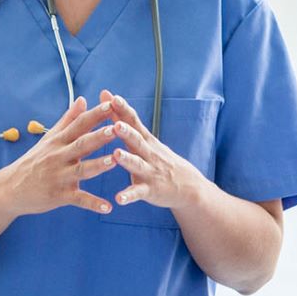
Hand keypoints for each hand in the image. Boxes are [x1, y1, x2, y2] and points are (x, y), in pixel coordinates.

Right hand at [2, 97, 122, 216]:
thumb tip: (82, 99)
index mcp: (59, 141)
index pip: (79, 124)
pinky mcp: (59, 195)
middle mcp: (59, 156)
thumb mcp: (49, 138)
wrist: (10, 189)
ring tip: (114, 160)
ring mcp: (59, 176)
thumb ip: (68, 119)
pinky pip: (79, 199)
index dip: (95, 114)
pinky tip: (108, 207)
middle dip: (99, 136)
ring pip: (82, 170)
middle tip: (116, 128)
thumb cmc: (34, 161)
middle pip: (82, 144)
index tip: (110, 104)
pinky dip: (93, 204)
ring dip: (98, 165)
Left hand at [102, 90, 203, 210]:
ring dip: (127, 160)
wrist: (188, 186)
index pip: (133, 121)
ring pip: (137, 165)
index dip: (123, 109)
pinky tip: (118, 199)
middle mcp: (149, 153)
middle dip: (126, 132)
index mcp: (145, 139)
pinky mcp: (150, 190)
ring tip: (116, 154)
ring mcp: (150, 172)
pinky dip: (128, 196)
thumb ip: (124, 119)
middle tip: (116, 124)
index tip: (111, 97)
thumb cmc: (159, 158)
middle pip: (137, 140)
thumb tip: (108, 96)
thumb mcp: (145, 138)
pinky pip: (138, 193)